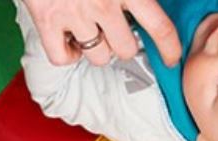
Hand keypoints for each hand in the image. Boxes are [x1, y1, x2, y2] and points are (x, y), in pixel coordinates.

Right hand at [23, 0, 180, 66]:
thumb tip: (149, 1)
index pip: (160, 28)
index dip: (169, 48)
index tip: (171, 58)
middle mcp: (103, 4)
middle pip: (126, 49)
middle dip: (123, 44)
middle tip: (116, 32)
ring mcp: (74, 14)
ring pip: (98, 57)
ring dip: (97, 49)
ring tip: (91, 31)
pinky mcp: (46, 20)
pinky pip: (62, 57)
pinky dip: (67, 54)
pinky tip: (69, 40)